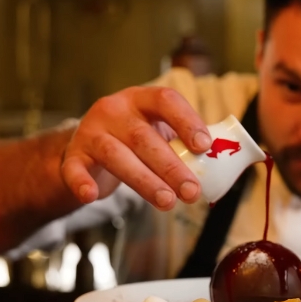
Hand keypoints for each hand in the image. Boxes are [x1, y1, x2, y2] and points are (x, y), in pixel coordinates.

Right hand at [61, 86, 212, 209]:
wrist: (86, 147)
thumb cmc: (134, 140)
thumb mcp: (157, 130)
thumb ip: (184, 142)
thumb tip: (226, 161)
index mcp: (141, 99)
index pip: (166, 100)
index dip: (186, 121)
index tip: (205, 146)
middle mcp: (114, 110)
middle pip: (144, 137)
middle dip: (171, 167)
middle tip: (192, 191)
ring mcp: (91, 131)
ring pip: (116, 155)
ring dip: (144, 181)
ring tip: (167, 202)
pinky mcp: (74, 155)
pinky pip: (74, 169)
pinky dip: (81, 182)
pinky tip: (92, 195)